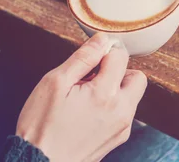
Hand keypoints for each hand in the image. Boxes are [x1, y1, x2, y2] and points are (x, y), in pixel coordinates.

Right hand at [16, 34, 146, 161]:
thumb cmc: (41, 125)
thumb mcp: (55, 82)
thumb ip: (83, 58)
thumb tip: (102, 40)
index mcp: (106, 94)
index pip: (120, 56)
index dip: (103, 50)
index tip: (88, 58)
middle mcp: (121, 112)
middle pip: (137, 77)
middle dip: (118, 70)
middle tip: (91, 76)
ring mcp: (121, 128)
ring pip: (132, 96)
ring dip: (115, 88)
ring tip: (86, 95)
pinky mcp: (117, 139)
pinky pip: (124, 113)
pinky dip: (112, 105)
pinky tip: (88, 111)